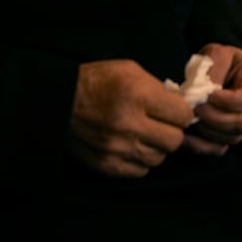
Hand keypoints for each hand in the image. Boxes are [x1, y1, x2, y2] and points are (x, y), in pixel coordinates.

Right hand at [69, 58, 194, 177]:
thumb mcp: (130, 70)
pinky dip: (140, 161)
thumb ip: (158, 88)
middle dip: (172, 131)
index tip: (175, 111)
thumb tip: (181, 106)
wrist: (58, 100)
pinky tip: (132, 147)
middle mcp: (130, 125)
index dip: (182, 113)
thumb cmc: (97, 81)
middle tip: (162, 124)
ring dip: (156, 147)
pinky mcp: (106, 165)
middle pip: (175, 141)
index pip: (183, 115)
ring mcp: (117, 148)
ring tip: (144, 135)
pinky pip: (140, 171)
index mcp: (138, 96)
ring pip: (159, 158)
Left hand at [179, 43, 241, 156]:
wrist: (212, 70)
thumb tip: (207, 91)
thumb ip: (214, 68)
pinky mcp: (225, 137)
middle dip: (216, 119)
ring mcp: (239, 125)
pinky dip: (200, 146)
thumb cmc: (216, 60)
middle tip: (196, 108)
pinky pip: (217, 150)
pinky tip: (185, 135)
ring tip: (190, 118)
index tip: (210, 95)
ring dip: (207, 131)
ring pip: (231, 139)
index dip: (231, 101)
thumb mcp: (216, 53)